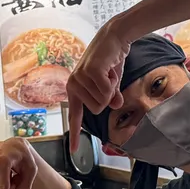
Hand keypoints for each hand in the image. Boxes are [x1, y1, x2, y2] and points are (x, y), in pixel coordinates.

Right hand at [0, 137, 40, 188]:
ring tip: (9, 173)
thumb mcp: (31, 169)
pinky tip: (2, 175)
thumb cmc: (22, 156)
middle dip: (11, 188)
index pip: (3, 186)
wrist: (12, 147)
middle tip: (16, 175)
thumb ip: (26, 186)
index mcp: (3, 161)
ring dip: (5, 186)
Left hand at [66, 20, 130, 151]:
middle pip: (97, 110)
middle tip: (107, 79)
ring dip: (112, 87)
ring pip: (103, 102)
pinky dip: (114, 82)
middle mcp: (73, 85)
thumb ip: (110, 96)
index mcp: (75, 90)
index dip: (75, 133)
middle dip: (108, 96)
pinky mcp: (90, 73)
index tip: (74, 150)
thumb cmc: (111, 60)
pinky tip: (110, 69)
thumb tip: (116, 106)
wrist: (115, 38)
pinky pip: (107, 92)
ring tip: (108, 72)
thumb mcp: (111, 83)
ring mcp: (80, 78)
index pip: (75, 117)